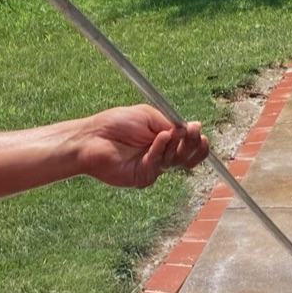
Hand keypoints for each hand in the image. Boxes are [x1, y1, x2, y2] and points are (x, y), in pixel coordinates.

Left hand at [72, 106, 209, 187]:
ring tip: (167, 133)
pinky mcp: (143, 176)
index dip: (196, 141)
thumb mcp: (148, 116)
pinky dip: (160, 149)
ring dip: (174, 144)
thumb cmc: (115, 123)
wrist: (92, 137)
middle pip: (187, 157)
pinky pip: (158, 164)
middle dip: (193, 145)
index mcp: (162, 140)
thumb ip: (170, 124)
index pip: (187, 145)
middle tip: (194, 134)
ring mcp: (152, 167)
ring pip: (175, 161)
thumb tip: (192, 128)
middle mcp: (160, 155)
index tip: (199, 130)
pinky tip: (158, 138)